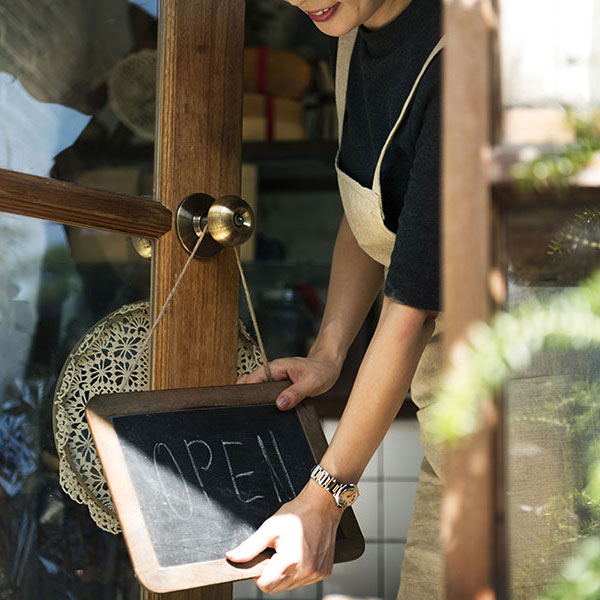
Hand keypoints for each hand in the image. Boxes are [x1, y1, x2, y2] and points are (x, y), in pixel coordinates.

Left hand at [226, 483, 341, 592]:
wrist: (322, 506)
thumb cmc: (297, 514)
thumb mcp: (270, 527)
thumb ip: (249, 547)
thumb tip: (232, 557)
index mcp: (290, 562)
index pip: (265, 585)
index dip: (259, 574)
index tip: (264, 559)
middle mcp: (306, 571)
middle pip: (277, 588)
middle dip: (272, 574)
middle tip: (277, 552)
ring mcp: (317, 573)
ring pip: (291, 586)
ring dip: (286, 574)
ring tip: (289, 551)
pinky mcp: (324, 572)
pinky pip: (305, 580)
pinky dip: (299, 571)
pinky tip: (301, 554)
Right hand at [236, 352, 341, 409]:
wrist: (329, 366)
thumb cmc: (321, 370)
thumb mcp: (311, 382)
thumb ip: (295, 393)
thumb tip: (280, 404)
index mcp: (276, 367)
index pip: (253, 378)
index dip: (247, 389)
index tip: (245, 401)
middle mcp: (273, 373)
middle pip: (250, 383)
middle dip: (246, 395)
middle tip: (246, 409)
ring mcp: (276, 380)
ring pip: (258, 389)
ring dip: (256, 399)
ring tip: (255, 412)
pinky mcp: (280, 387)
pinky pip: (267, 393)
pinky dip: (264, 401)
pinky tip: (266, 411)